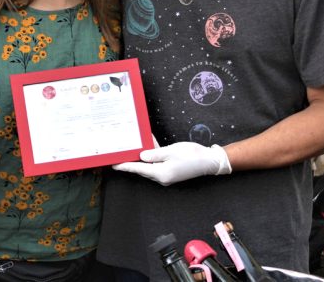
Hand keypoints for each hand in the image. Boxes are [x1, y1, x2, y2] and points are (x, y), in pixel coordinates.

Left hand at [113, 142, 231, 185]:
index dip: (125, 166)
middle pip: (142, 169)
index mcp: (160, 173)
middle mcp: (162, 178)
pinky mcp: (171, 172)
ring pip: (149, 166)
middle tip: (119, 155)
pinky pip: (157, 165)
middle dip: (131, 162)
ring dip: (142, 158)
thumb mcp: (171, 151)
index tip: (113, 164)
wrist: (209, 161)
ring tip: (132, 150)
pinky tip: (150, 147)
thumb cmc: (192, 155)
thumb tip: (141, 156)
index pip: (138, 169)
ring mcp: (167, 176)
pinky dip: (152, 157)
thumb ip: (154, 154)